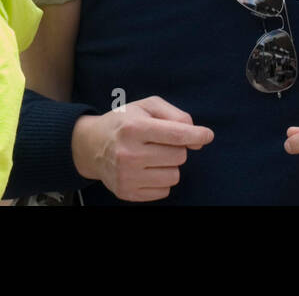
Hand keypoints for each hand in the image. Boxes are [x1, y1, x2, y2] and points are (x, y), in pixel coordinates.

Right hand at [72, 96, 212, 201]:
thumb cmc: (124, 122)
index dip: (196, 135)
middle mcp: (128, 153)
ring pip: (174, 176)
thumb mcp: (145, 106)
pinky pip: (164, 191)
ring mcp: (127, 175)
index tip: (207, 135)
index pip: (175, 134)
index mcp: (133, 127)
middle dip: (176, 148)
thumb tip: (198, 141)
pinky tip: (146, 169)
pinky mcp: (127, 192)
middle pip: (179, 156)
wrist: (91, 145)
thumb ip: (175, 115)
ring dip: (169, 165)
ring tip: (152, 156)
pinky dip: (160, 180)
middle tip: (159, 142)